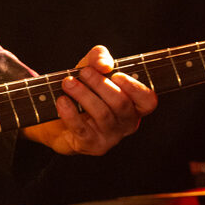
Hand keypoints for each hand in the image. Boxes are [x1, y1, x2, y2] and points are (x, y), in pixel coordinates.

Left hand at [22, 45, 156, 155]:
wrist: (56, 115)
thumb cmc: (82, 89)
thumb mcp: (91, 67)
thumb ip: (99, 58)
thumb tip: (104, 65)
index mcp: (133, 104)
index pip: (148, 100)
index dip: (135, 88)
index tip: (116, 74)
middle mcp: (126, 123)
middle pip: (122, 104)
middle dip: (101, 84)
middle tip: (84, 73)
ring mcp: (111, 137)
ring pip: (102, 114)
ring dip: (83, 95)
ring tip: (68, 83)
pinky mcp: (92, 146)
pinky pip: (83, 130)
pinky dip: (71, 113)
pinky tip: (62, 101)